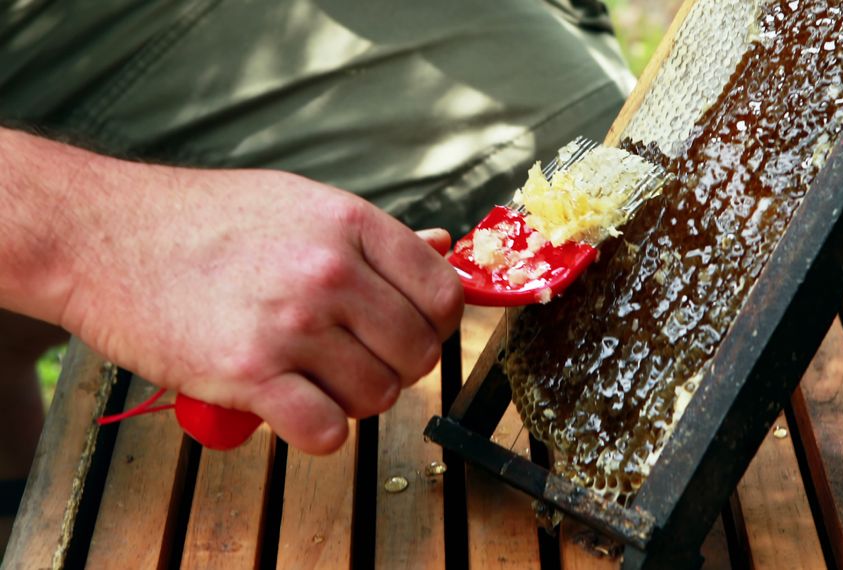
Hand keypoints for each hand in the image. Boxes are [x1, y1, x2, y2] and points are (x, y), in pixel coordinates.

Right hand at [60, 166, 463, 453]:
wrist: (101, 234)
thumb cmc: (201, 221)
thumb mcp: (298, 205)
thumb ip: (375, 237)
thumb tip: (445, 247)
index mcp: (349, 224)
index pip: (443, 295)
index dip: (433, 324)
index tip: (408, 330)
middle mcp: (329, 272)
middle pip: (417, 353)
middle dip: (394, 366)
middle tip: (352, 358)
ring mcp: (291, 324)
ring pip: (377, 396)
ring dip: (353, 399)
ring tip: (314, 377)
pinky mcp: (248, 374)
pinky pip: (327, 431)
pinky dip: (317, 430)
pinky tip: (294, 406)